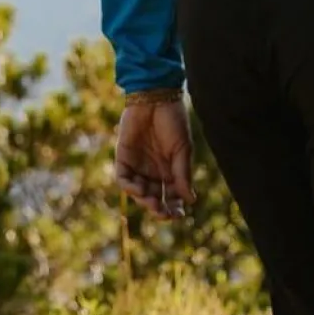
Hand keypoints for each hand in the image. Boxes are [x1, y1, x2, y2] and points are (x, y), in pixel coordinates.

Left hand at [116, 94, 194, 219]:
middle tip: (164, 214)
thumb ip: (183, 174)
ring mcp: (137, 165)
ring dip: (145, 201)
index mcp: (170, 170)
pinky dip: (130, 187)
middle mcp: (153, 171)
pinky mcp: (123, 157)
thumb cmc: (173, 121)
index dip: (174, 208)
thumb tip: (190, 200)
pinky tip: (140, 190)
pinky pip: (123, 179)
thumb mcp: (183, 149)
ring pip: (138, 192)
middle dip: (159, 208)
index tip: (179, 216)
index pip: (171, 196)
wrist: (156, 98)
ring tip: (154, 202)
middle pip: (154, 198)